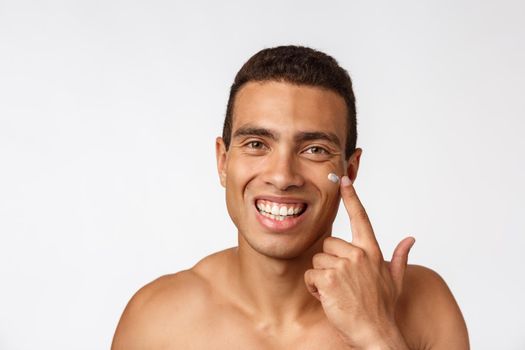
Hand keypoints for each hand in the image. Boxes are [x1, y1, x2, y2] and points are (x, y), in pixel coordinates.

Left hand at [304, 176, 414, 348]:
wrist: (376, 334)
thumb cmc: (383, 309)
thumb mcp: (395, 281)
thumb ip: (399, 257)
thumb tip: (410, 238)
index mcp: (372, 252)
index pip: (361, 218)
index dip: (352, 197)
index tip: (342, 179)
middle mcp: (359, 255)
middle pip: (328, 244)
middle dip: (329, 262)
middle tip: (341, 283)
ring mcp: (344, 266)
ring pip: (317, 261)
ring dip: (321, 277)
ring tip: (337, 292)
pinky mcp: (329, 279)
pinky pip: (311, 276)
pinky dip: (314, 288)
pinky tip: (328, 298)